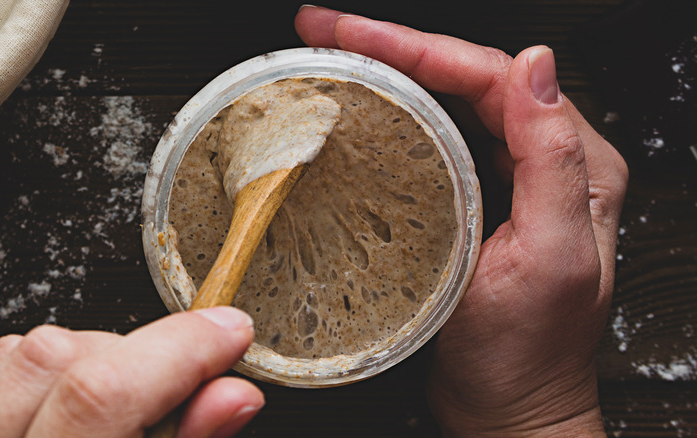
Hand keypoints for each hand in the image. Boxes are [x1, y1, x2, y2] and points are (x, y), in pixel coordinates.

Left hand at [0, 307, 262, 437]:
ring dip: (97, 357)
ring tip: (131, 404)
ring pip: (20, 351)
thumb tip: (233, 393)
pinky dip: (49, 365)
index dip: (179, 352)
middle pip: (57, 356)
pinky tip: (76, 399)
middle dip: (143, 356)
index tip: (230, 333)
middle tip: (187, 386)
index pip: (100, 397)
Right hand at [296, 6, 627, 435]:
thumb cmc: (527, 353)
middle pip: (464, 78)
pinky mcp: (475, 202)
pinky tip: (366, 109)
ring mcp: (506, 181)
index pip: (492, 77)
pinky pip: (437, 141)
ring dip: (391, 72)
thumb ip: (553, 161)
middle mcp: (542, 161)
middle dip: (392, 47)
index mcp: (571, 164)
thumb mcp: (551, 259)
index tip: (352, 36)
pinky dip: (397, 116)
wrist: (511, 408)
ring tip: (336, 56)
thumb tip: (537, 67)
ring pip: (448, 102)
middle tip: (327, 32)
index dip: (417, 47)